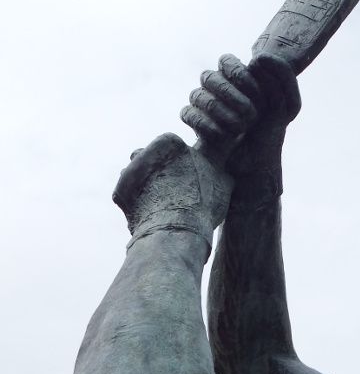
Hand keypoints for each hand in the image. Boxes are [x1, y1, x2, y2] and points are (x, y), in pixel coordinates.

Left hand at [113, 133, 232, 247]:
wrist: (177, 231)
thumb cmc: (203, 205)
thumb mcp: (223, 182)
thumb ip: (220, 170)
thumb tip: (226, 170)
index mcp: (172, 143)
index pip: (171, 145)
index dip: (179, 162)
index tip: (186, 177)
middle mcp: (147, 151)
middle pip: (151, 156)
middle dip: (158, 170)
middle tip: (174, 192)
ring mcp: (130, 172)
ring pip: (135, 173)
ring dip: (144, 184)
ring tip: (160, 204)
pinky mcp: (119, 192)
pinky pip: (127, 195)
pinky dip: (135, 203)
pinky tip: (149, 214)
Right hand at [180, 54, 300, 176]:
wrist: (258, 164)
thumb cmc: (272, 130)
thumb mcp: (289, 103)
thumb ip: (283, 75)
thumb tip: (257, 58)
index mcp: (238, 78)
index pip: (226, 60)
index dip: (240, 75)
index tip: (258, 93)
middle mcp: (217, 88)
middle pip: (208, 76)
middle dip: (232, 95)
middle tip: (251, 115)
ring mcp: (203, 104)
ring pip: (196, 94)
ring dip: (221, 111)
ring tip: (240, 128)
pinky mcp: (194, 123)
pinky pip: (187, 113)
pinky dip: (208, 125)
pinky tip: (225, 136)